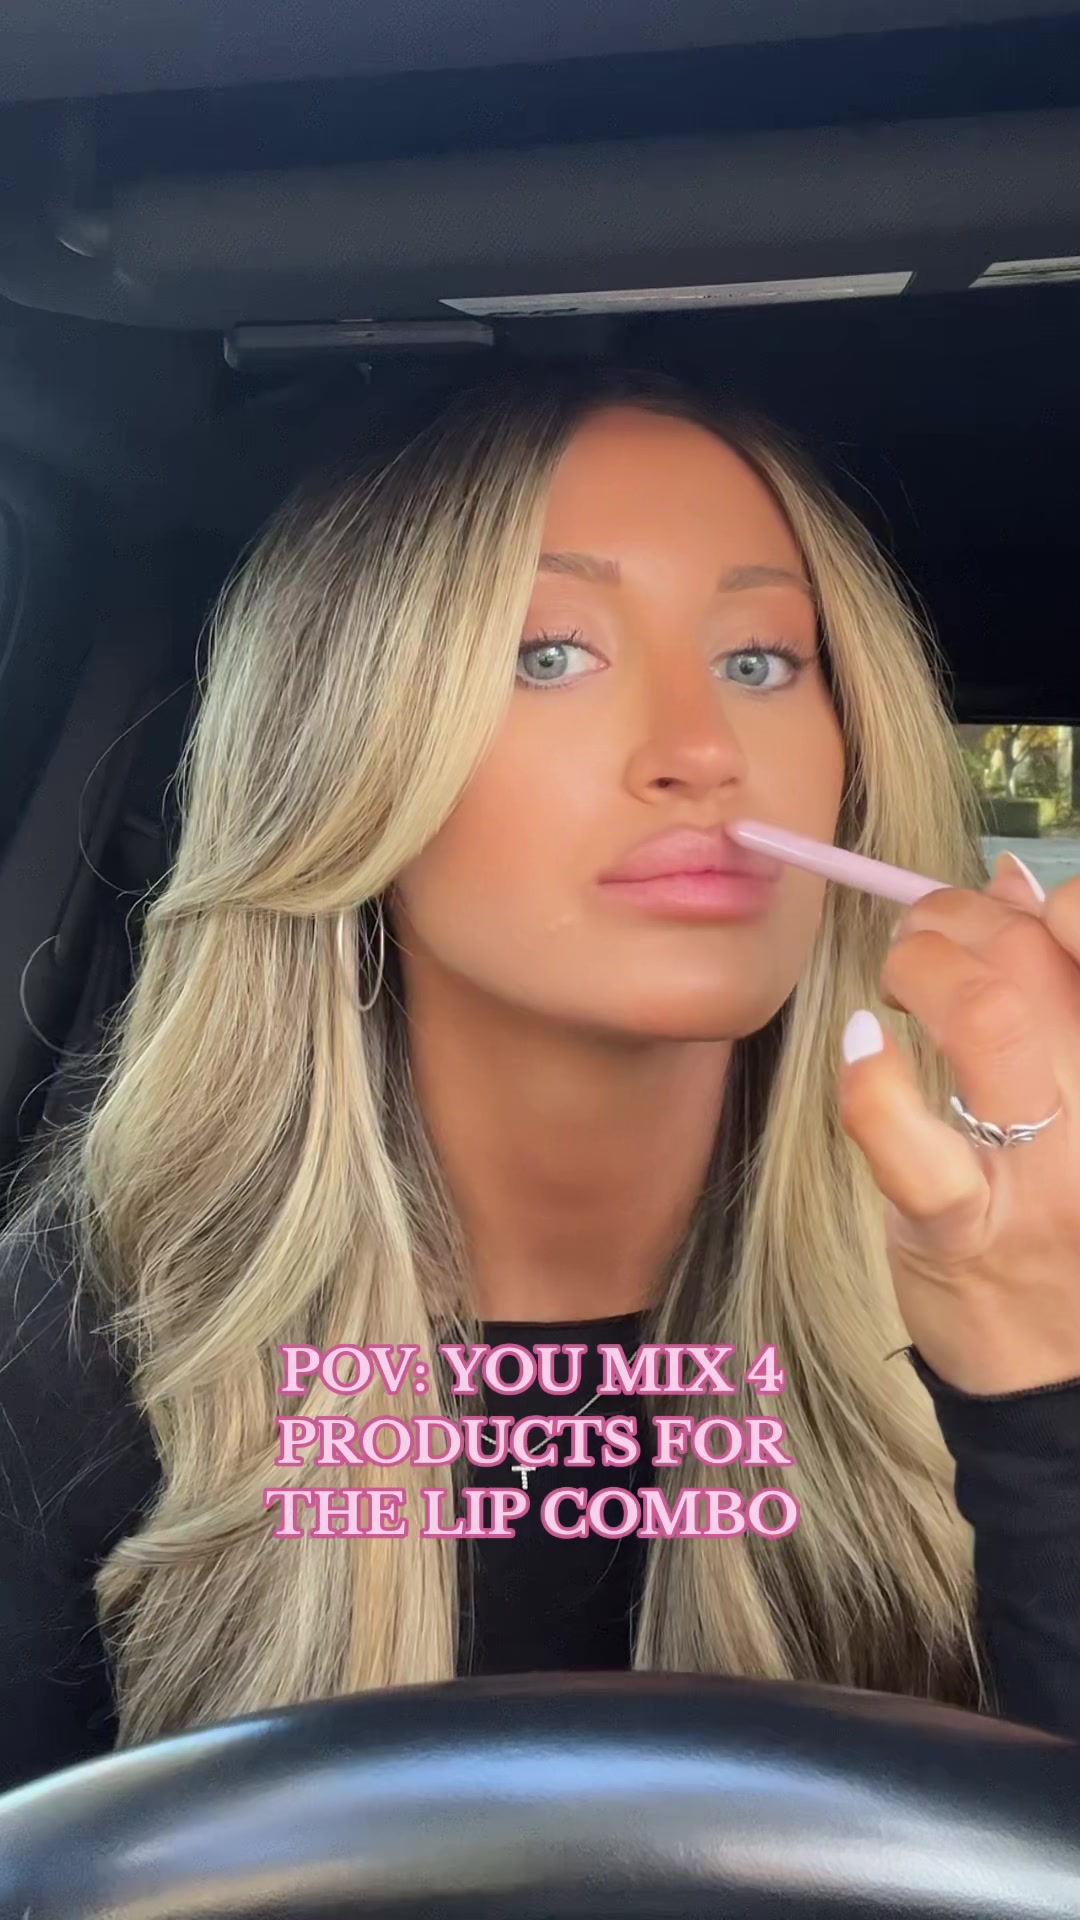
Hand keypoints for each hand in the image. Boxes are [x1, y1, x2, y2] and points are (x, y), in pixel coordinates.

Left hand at [838, 852, 1079, 1396]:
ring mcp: (1045, 1174)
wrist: (1066, 1372)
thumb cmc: (1074, 1211)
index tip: (1007, 914)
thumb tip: (1013, 883)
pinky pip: (911, 1141)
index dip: (1052, 906)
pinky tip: (863, 1048)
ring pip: (991, 1019)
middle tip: (922, 938)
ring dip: (923, 970)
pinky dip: (871, 1080)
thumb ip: (1064, 988)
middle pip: (1038, 960)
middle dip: (959, 920)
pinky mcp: (966, 1230)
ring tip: (898, 984)